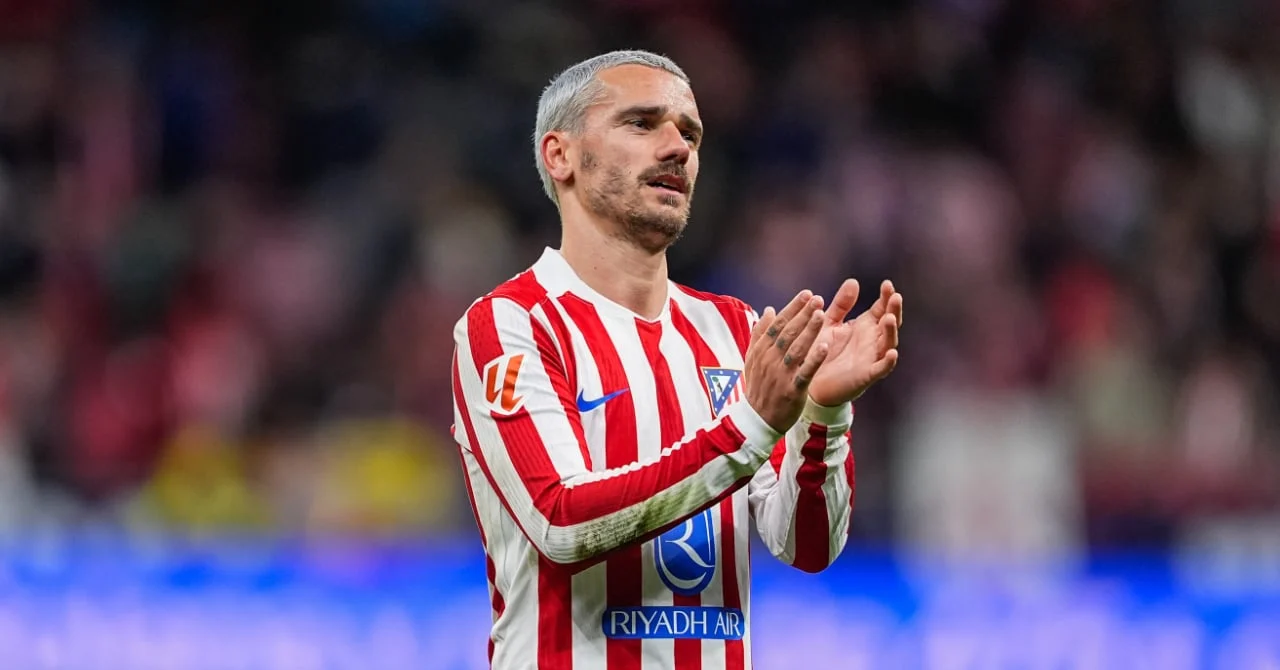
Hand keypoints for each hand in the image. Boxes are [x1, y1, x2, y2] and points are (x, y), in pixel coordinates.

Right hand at [744, 290, 829, 432]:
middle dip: (803, 314)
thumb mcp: (752, 359)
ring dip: (809, 331)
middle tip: (817, 298)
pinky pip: (804, 372)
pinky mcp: (792, 390)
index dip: (793, 308)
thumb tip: (769, 310)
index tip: (806, 294)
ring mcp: (780, 375)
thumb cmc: (758, 387)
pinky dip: (813, 359)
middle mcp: (770, 360)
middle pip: (787, 332)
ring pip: (796, 349)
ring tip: (821, 314)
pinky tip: (824, 347)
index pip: (778, 324)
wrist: (756, 420)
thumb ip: (760, 334)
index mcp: (762, 350)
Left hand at [806, 279, 901, 406]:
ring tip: (889, 318)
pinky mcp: (866, 375)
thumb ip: (842, 305)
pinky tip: (892, 353)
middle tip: (895, 297)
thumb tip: (853, 281)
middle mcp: (872, 341)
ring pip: (888, 343)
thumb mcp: (830, 322)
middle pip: (890, 323)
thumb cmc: (822, 350)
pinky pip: (881, 369)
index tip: (887, 284)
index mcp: (865, 326)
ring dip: (891, 331)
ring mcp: (872, 358)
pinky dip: (888, 362)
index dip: (886, 297)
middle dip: (894, 310)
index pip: (881, 308)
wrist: (811, 380)